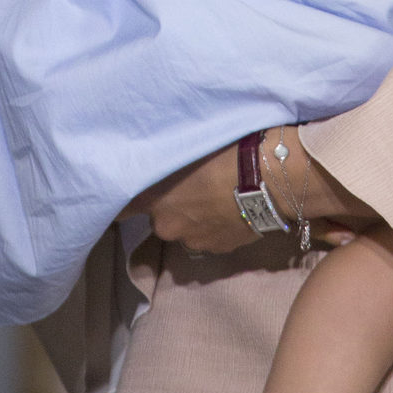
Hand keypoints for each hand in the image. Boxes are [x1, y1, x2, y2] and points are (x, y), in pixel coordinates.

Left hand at [125, 130, 377, 253]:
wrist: (271, 177)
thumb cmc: (227, 149)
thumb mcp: (187, 143)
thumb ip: (164, 155)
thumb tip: (153, 153)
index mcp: (153, 196)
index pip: (121, 208)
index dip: (122, 200)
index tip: (125, 192)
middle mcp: (165, 225)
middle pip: (160, 216)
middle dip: (171, 204)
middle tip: (193, 184)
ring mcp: (193, 241)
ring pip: (187, 227)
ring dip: (195, 216)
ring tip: (218, 195)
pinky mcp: (219, 250)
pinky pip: (210, 236)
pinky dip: (216, 225)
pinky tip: (233, 207)